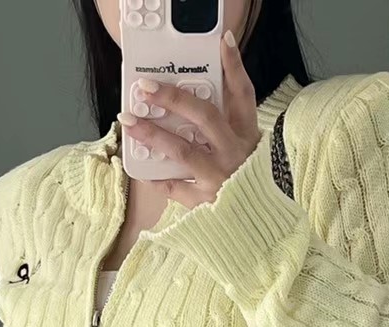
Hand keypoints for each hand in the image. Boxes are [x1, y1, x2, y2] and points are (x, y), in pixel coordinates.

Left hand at [119, 31, 259, 208]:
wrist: (258, 221)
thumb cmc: (246, 179)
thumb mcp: (247, 146)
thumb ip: (227, 120)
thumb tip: (198, 93)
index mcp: (248, 135)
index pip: (243, 94)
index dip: (234, 66)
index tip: (222, 42)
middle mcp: (235, 153)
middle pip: (204, 117)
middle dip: (173, 99)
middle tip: (145, 88)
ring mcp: (220, 178)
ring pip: (183, 152)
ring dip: (154, 135)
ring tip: (130, 122)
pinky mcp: (206, 203)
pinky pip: (175, 188)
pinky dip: (156, 179)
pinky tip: (140, 169)